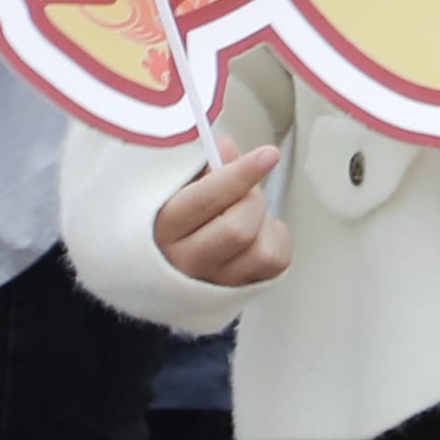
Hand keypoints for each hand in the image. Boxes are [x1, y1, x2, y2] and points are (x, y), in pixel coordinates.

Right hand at [152, 137, 291, 289]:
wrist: (167, 264)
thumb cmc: (176, 216)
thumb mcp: (178, 185)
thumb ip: (203, 166)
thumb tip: (226, 148)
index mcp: (163, 227)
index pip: (207, 199)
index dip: (241, 173)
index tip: (267, 154)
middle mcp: (185, 261)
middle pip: (238, 229)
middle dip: (252, 201)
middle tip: (246, 192)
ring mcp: (213, 282)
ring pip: (262, 251)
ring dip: (265, 223)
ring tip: (250, 216)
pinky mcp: (239, 291)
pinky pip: (276, 262)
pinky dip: (276, 239)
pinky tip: (258, 234)